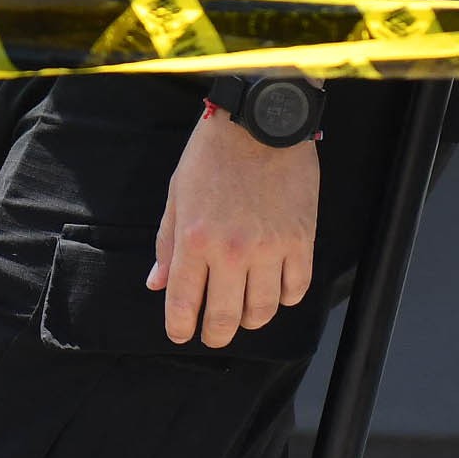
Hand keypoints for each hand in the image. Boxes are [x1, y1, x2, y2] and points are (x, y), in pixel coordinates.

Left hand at [150, 104, 314, 346]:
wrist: (260, 123)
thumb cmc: (212, 154)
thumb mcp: (178, 195)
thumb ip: (167, 243)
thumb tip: (157, 283)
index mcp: (195, 239)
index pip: (184, 302)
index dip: (180, 327)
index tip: (181, 334)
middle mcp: (232, 251)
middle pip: (225, 317)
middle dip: (216, 334)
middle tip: (213, 334)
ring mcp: (270, 248)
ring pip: (262, 310)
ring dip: (250, 320)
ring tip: (244, 314)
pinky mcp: (301, 240)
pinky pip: (296, 289)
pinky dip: (285, 298)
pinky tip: (275, 291)